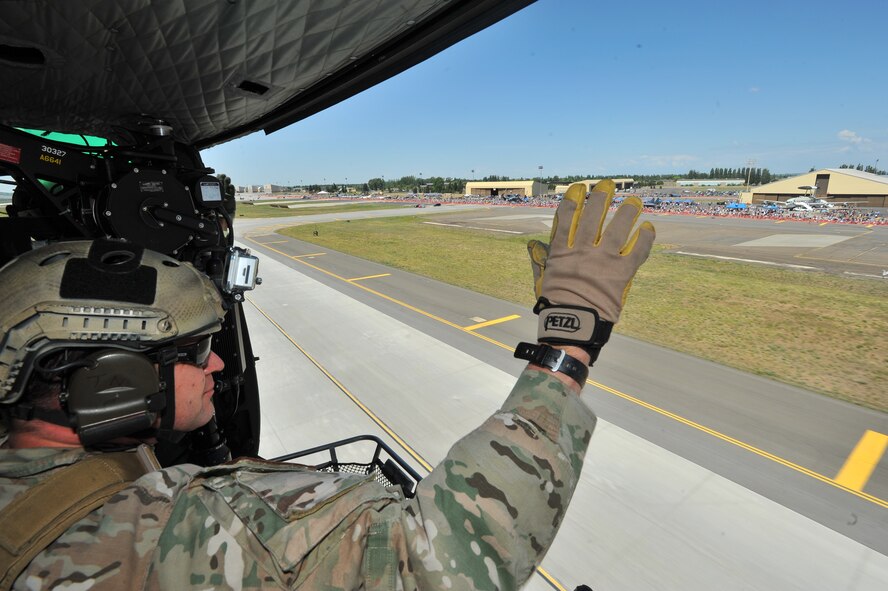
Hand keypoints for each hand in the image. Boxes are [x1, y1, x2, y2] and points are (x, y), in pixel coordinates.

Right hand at [527, 180, 654, 352]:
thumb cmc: (556, 304)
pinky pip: (637, 250)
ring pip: (617, 228)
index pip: (567, 218)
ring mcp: (603, 260)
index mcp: (562, 251)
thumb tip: (532, 244)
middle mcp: (583, 250)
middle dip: (600, 198)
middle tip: (607, 185)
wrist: (574, 324)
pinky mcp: (621, 272)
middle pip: (593, 217)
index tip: (579, 189)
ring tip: (634, 201)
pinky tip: (648, 227)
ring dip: (627, 212)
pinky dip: (644, 238)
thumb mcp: (544, 279)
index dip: (574, 200)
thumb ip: (539, 259)